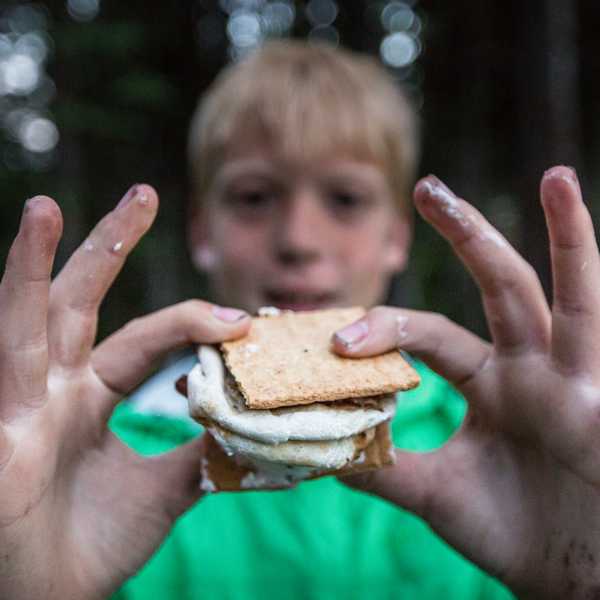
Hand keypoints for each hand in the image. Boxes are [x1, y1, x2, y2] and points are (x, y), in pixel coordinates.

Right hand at [0, 186, 249, 598]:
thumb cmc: (92, 544)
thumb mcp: (166, 490)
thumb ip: (205, 454)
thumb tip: (262, 434)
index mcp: (91, 396)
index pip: (147, 338)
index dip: (194, 322)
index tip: (246, 317)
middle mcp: (53, 388)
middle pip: (80, 300)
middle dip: (108, 246)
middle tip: (145, 194)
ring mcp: (19, 405)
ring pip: (27, 321)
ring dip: (31, 266)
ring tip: (44, 209)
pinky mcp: (2, 431)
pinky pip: (3, 367)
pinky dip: (9, 314)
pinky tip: (17, 275)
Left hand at [333, 166, 599, 598]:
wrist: (572, 582)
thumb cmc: (512, 532)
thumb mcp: (433, 492)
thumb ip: (381, 464)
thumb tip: (318, 444)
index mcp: (492, 382)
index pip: (430, 334)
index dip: (383, 328)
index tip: (334, 336)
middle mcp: (533, 368)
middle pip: (499, 286)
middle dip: (467, 234)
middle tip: (426, 186)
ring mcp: (575, 382)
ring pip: (569, 297)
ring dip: (568, 238)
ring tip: (555, 176)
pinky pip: (598, 331)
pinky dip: (590, 271)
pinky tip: (576, 214)